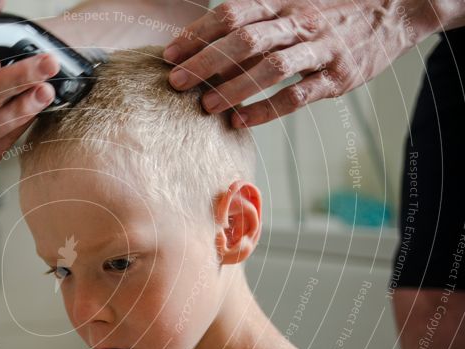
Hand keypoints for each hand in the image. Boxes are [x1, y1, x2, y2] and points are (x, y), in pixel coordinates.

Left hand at [163, 0, 438, 127]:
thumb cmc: (330, 10)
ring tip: (205, 105)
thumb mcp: (293, 2)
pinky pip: (298, 94)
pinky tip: (242, 121)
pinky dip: (267, 109)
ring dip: (234, 87)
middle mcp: (298, 21)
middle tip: (176, 81)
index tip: (170, 54)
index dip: (197, 33)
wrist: (395, 8)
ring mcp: (320, 48)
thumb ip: (255, 16)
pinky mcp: (338, 76)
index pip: (231, 13)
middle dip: (206, 61)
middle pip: (245, 39)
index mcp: (282, 1)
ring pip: (271, 66)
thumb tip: (207, 35)